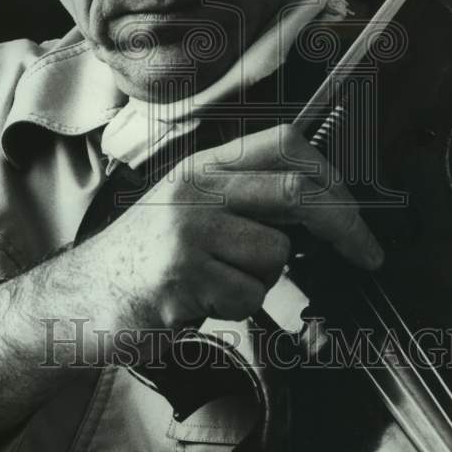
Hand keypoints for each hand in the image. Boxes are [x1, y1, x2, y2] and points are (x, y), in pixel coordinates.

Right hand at [82, 122, 383, 331]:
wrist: (83, 293)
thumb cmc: (143, 255)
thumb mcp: (188, 207)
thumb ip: (243, 198)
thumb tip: (320, 205)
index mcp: (202, 167)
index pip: (283, 143)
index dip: (329, 172)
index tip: (353, 207)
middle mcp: (195, 189)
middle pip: (295, 192)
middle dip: (346, 226)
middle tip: (368, 254)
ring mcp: (186, 231)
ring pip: (275, 255)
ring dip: (261, 279)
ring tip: (217, 280)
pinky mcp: (181, 276)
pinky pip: (248, 297)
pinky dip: (235, 308)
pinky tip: (199, 300)